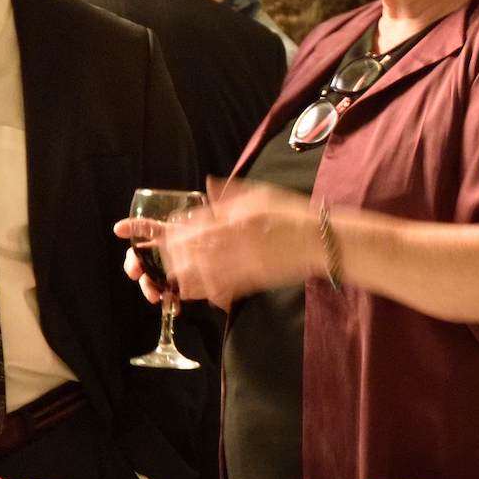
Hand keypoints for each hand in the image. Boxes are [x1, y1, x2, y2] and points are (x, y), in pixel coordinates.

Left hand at [115, 179, 320, 312]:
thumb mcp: (259, 194)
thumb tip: (208, 185)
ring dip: (183, 278)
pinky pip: (218, 290)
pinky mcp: (249, 282)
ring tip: (176, 278)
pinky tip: (199, 292)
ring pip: (196, 276)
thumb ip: (229, 193)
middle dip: (169, 258)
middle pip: (184, 255)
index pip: (184, 229)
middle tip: (165, 259)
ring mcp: (237, 265)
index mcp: (226, 220)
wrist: (316, 240)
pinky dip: (205, 292)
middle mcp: (227, 244)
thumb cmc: (290, 214)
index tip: (162, 235)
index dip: (166, 234)